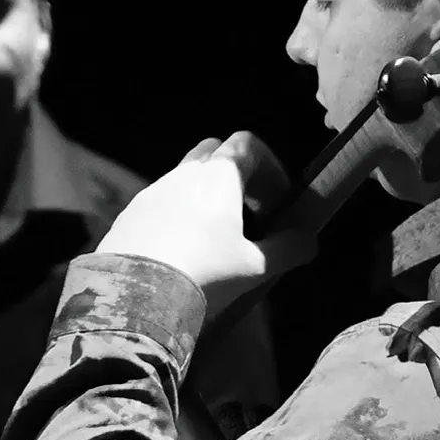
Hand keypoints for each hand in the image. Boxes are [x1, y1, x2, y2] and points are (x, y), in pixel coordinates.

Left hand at [97, 131, 317, 320]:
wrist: (134, 294)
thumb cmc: (202, 275)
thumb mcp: (254, 268)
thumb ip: (287, 250)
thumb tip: (309, 241)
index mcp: (218, 176)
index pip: (248, 144)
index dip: (271, 168)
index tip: (277, 203)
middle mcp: (183, 174)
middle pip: (215, 153)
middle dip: (237, 176)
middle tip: (248, 215)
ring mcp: (152, 191)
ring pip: (185, 178)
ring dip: (205, 198)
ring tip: (214, 241)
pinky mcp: (130, 213)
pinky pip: (161, 202)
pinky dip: (178, 215)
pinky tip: (181, 254)